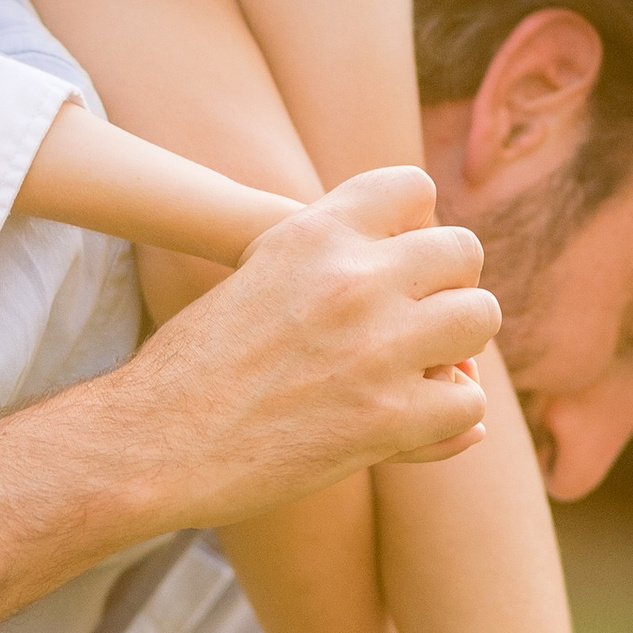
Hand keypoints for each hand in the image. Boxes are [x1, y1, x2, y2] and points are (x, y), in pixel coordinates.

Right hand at [112, 166, 498, 520]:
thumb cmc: (193, 365)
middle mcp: (353, 279)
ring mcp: (377, 349)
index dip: (414, 229)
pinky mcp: (388, 420)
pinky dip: (444, 420)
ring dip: (456, 349)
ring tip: (418, 373)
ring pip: (480, 319)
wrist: (152, 443)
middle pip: (463, 252)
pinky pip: (469, 402)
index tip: (393, 267)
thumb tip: (408, 256)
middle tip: (412, 327)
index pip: (414, 188)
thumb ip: (327, 255)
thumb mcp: (256, 274)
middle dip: (447, 289)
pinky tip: (404, 427)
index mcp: (314, 234)